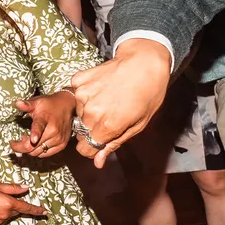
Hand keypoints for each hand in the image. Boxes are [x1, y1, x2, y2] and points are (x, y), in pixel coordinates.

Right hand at [0, 181, 46, 224]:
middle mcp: (4, 215)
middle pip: (16, 210)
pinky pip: (0, 220)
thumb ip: (13, 188)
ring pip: (8, 215)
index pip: (26, 208)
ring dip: (4, 208)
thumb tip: (26, 188)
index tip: (46, 212)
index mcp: (7, 203)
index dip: (37, 210)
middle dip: (13, 203)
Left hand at [10, 92, 74, 156]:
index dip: (35, 134)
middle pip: (33, 146)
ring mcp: (58, 140)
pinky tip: (36, 143)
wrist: (67, 106)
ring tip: (27, 139)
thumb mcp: (37, 102)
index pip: (39, 127)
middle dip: (20, 146)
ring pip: (38, 152)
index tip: (31, 139)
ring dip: (29, 149)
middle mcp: (54, 131)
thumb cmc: (50, 104)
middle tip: (18, 140)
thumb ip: (27, 105)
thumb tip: (17, 103)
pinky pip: (45, 154)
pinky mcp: (61, 145)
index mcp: (45, 119)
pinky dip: (38, 151)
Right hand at [72, 39, 171, 167]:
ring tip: (108, 98)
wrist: (144, 61)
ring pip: (79, 113)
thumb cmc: (148, 94)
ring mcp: (82, 94)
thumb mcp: (138, 124)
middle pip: (82, 132)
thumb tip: (97, 163)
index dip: (94, 146)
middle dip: (93, 128)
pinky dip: (86, 93)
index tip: (103, 138)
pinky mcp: (78, 79)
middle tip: (110, 114)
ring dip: (89, 110)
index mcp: (107, 126)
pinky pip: (77, 94)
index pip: (85, 149)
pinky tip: (101, 87)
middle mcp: (90, 111)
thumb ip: (114, 143)